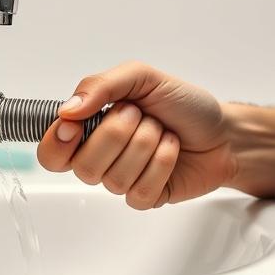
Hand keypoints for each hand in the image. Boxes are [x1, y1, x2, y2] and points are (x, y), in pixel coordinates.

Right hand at [36, 62, 234, 208]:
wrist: (222, 129)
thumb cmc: (182, 103)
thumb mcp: (142, 77)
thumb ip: (100, 85)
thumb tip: (67, 110)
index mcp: (92, 127)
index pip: (51, 151)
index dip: (56, 142)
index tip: (74, 125)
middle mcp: (103, 155)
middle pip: (83, 166)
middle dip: (118, 133)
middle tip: (139, 115)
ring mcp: (123, 179)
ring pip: (113, 178)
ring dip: (145, 145)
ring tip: (161, 130)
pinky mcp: (146, 197)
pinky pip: (139, 193)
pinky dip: (161, 164)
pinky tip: (170, 149)